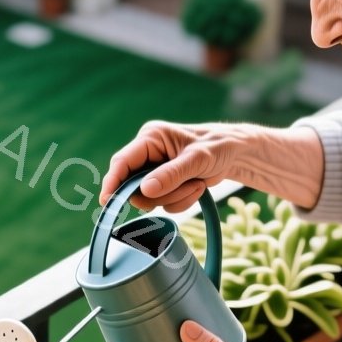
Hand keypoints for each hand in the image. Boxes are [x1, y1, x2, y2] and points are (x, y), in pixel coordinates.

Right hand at [100, 121, 245, 212]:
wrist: (235, 153)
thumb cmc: (217, 146)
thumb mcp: (196, 159)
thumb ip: (171, 174)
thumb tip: (145, 190)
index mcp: (151, 138)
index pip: (122, 162)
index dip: (113, 182)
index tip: (107, 201)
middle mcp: (148, 153)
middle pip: (135, 186)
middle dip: (162, 193)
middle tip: (185, 186)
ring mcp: (155, 170)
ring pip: (151, 198)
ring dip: (176, 197)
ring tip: (196, 182)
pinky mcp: (165, 183)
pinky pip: (164, 204)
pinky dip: (182, 201)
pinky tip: (196, 186)